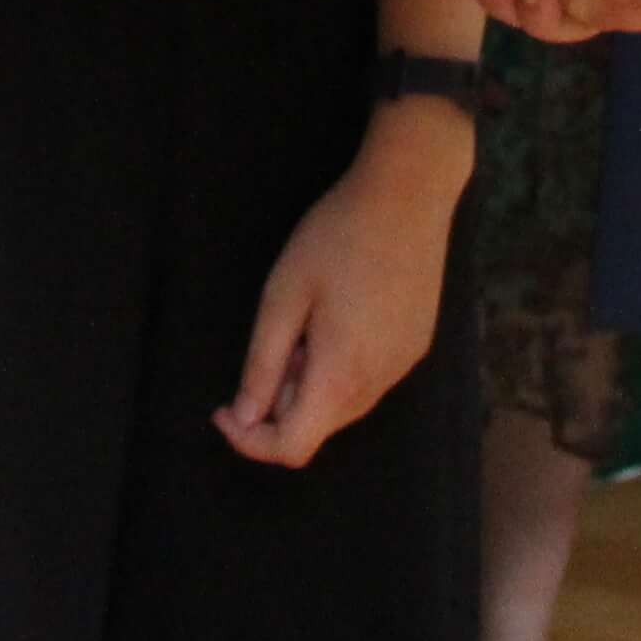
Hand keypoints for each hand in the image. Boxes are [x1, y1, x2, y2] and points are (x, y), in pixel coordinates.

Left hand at [219, 110, 458, 467]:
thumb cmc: (336, 236)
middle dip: (280, 401)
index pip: (293, 447)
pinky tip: (340, 313)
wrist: (409, 193)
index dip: (250, 441)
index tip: (224, 408)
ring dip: (311, 382)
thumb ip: (262, 364)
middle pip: (318, 426)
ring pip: (344, 404)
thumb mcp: (283, 295)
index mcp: (341, 375)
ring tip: (307, 320)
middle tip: (273, 338)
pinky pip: (369, 379)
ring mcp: (404, 366)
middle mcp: (379, 383)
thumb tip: (245, 416)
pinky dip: (341, 367)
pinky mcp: (417, 346)